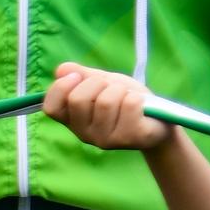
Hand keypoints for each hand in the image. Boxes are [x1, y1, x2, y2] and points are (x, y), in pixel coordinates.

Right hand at [42, 63, 161, 153]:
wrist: (158, 119)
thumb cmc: (124, 98)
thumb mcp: (101, 82)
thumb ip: (81, 75)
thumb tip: (62, 70)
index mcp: (72, 120)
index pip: (51, 107)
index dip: (61, 87)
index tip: (78, 77)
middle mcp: (84, 134)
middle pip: (78, 99)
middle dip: (97, 83)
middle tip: (111, 87)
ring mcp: (106, 140)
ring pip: (106, 101)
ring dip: (120, 90)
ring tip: (127, 97)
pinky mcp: (129, 139)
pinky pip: (129, 105)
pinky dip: (137, 97)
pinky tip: (140, 107)